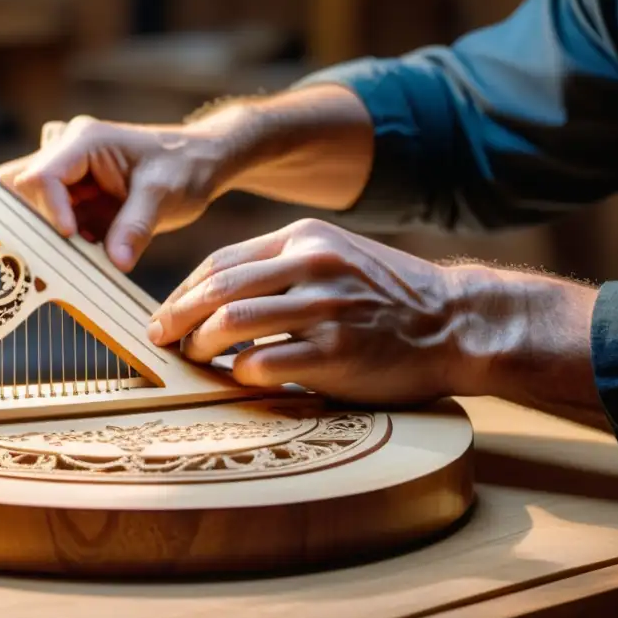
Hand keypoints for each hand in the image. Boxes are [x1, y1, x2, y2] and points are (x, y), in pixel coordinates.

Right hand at [0, 116, 234, 271]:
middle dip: (34, 224)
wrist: (202, 163)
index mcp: (85, 141)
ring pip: (32, 209)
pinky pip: (54, 225)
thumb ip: (136, 227)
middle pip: (22, 189)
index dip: (49, 210)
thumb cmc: (185, 166)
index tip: (71, 238)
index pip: (43, 176)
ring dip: (47, 236)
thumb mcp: (165, 195)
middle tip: (54, 255)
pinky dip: (62, 246)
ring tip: (72, 260)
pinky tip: (83, 261)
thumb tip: (115, 262)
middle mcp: (67, 154)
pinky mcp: (76, 201)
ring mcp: (69, 178)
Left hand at [147, 218, 598, 407]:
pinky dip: (240, 374)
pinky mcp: (338, 354)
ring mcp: (325, 308)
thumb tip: (215, 296)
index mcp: (304, 238)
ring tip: (193, 361)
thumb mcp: (335, 256)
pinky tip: (237, 379)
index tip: (166, 313)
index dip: (182, 291)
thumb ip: (280, 266)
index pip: (220, 262)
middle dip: (175, 318)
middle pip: (216, 290)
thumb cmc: (388, 294)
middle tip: (159, 340)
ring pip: (231, 323)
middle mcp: (311, 265)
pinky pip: (265, 364)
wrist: (459, 322)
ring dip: (199, 346)